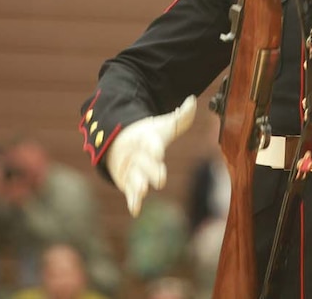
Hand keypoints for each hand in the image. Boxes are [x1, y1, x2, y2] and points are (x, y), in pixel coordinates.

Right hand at [106, 96, 196, 215]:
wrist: (119, 142)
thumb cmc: (150, 135)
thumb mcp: (165, 125)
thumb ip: (181, 116)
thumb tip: (192, 100)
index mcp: (147, 139)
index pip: (150, 143)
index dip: (153, 148)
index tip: (158, 153)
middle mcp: (138, 155)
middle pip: (145, 164)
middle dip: (151, 170)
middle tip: (160, 179)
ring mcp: (131, 169)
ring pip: (135, 178)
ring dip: (138, 185)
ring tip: (143, 191)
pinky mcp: (127, 183)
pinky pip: (129, 193)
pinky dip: (132, 201)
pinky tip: (135, 210)